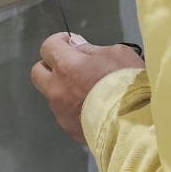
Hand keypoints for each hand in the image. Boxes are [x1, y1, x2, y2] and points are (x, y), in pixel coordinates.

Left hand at [31, 33, 145, 144]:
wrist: (133, 123)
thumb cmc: (125, 83)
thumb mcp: (116, 53)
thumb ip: (91, 49)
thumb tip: (76, 47)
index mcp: (67, 66)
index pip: (48, 46)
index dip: (59, 41)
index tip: (72, 44)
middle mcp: (57, 89)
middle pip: (38, 72)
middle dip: (51, 65)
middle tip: (71, 65)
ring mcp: (60, 112)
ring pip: (52, 95)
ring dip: (63, 89)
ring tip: (87, 90)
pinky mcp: (68, 130)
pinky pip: (64, 113)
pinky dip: (73, 108)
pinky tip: (93, 108)